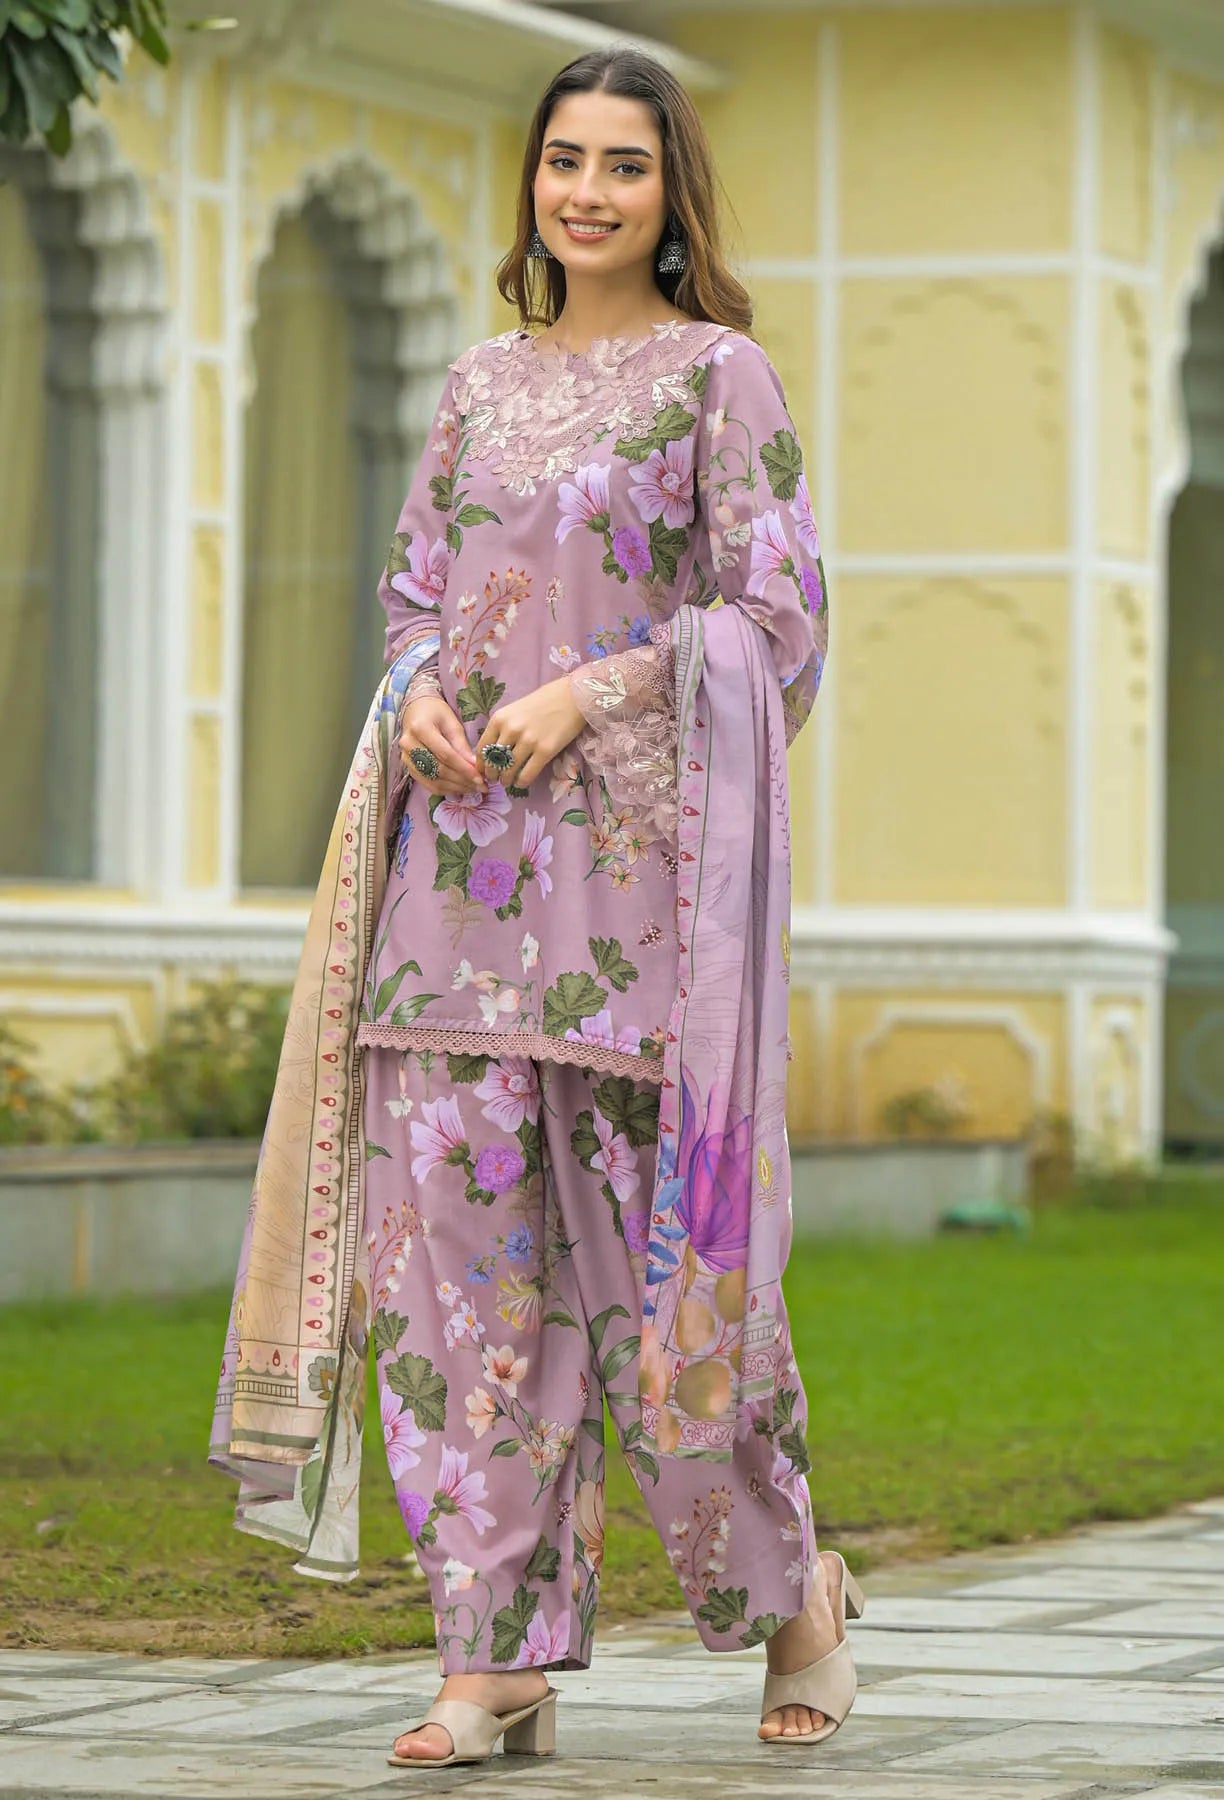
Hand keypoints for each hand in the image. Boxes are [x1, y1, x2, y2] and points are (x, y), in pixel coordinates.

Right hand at [399, 694, 482, 796]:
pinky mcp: (408, 767)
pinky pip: (427, 784)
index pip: (446, 755)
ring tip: (473, 788)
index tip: (480, 778)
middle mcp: (409, 745)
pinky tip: (459, 788)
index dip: (464, 769)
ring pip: (433, 780)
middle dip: (462, 780)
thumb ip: (462, 745)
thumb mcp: (452, 722)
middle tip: (481, 786)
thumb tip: (474, 766)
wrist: (416, 710)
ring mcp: (406, 758)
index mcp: (420, 728)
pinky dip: (445, 789)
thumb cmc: (436, 712)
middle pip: (439, 770)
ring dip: (455, 787)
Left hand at [475, 676, 585, 790]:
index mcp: (500, 718)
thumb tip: (493, 751)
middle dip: (493, 774)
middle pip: (494, 761)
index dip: (481, 764)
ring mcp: (529, 741)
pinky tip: (522, 782)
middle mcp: (511, 730)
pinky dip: (522, 782)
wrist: (573, 697)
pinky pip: (527, 774)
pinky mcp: (545, 751)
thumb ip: (503, 728)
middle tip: (496, 778)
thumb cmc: (544, 701)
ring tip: (508, 781)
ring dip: (506, 780)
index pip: (482, 748)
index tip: (484, 770)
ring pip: (509, 770)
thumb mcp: (515, 710)